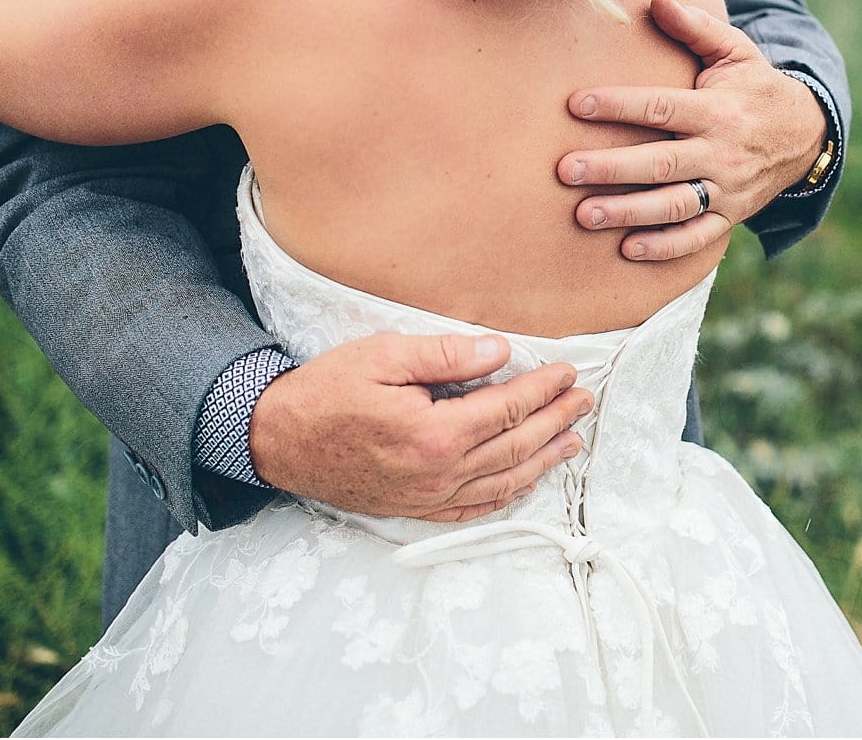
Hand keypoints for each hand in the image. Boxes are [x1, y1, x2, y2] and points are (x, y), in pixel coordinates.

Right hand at [248, 332, 592, 522]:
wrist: (276, 440)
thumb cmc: (325, 391)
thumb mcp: (383, 356)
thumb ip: (446, 355)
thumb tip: (501, 352)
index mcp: (435, 433)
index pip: (508, 408)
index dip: (543, 389)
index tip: (568, 371)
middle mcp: (438, 473)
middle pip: (516, 445)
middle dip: (556, 421)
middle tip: (584, 401)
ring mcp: (428, 497)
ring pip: (504, 481)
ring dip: (544, 459)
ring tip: (573, 441)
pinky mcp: (415, 509)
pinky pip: (474, 508)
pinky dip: (507, 494)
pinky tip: (527, 480)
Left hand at [558, 0, 826, 260]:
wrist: (805, 134)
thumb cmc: (754, 86)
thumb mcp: (735, 51)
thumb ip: (696, 26)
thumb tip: (656, 0)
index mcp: (718, 110)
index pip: (662, 107)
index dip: (619, 106)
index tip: (576, 104)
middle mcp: (722, 152)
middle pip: (661, 162)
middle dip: (611, 168)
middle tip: (565, 170)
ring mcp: (727, 189)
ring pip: (674, 205)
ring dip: (628, 212)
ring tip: (584, 215)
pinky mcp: (730, 216)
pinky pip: (698, 238)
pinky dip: (665, 247)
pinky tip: (628, 249)